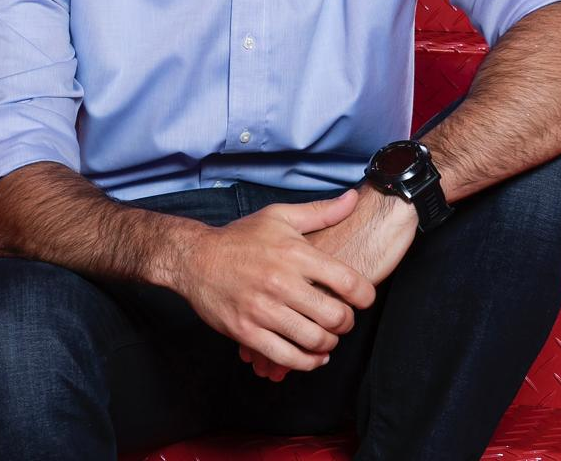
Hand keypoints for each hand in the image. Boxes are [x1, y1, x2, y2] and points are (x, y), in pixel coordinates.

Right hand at [240, 185, 417, 380]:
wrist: (195, 259)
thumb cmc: (240, 237)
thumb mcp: (279, 216)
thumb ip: (320, 211)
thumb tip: (353, 199)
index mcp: (294, 253)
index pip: (348, 282)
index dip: (365, 296)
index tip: (363, 299)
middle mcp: (281, 282)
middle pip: (335, 316)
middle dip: (347, 322)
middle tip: (343, 319)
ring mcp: (263, 310)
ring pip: (314, 340)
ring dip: (328, 343)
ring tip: (327, 337)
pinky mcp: (247, 332)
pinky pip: (287, 358)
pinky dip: (307, 362)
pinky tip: (312, 356)